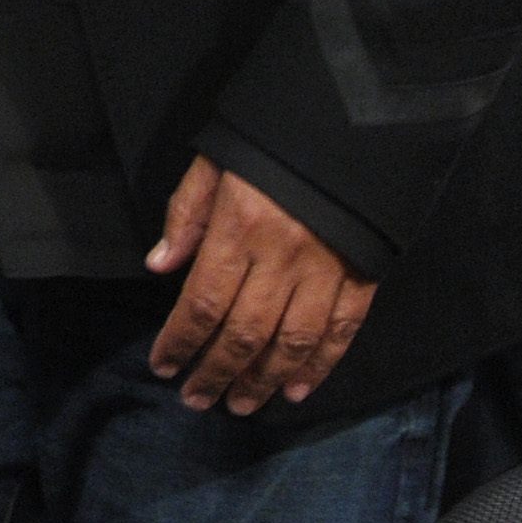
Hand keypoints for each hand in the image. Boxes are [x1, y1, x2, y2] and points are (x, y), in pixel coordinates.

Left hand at [144, 154, 375, 415]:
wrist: (347, 117)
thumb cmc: (269, 142)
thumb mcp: (215, 162)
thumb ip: (187, 215)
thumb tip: (159, 266)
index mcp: (240, 226)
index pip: (202, 301)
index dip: (180, 341)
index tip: (162, 367)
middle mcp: (282, 255)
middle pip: (244, 332)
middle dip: (216, 372)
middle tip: (197, 400)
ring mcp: (326, 268)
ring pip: (291, 341)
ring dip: (262, 380)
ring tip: (239, 404)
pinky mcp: (362, 274)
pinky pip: (340, 332)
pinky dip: (319, 366)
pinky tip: (296, 389)